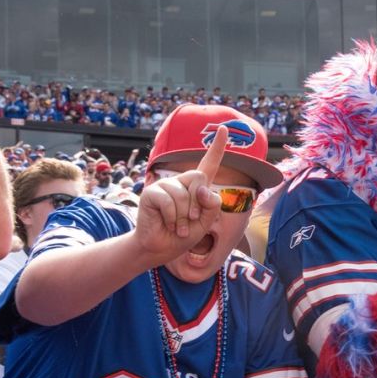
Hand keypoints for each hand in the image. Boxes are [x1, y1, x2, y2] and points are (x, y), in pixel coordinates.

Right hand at [133, 126, 226, 261]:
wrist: (161, 249)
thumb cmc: (183, 235)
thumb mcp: (205, 222)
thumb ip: (211, 206)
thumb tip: (202, 188)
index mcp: (196, 187)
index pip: (209, 163)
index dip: (218, 147)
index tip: (225, 129)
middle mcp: (181, 182)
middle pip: (199, 177)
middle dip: (197, 204)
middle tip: (191, 221)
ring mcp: (165, 185)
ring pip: (183, 194)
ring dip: (184, 217)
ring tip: (178, 227)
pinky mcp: (152, 192)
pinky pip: (168, 201)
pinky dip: (172, 218)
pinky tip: (168, 224)